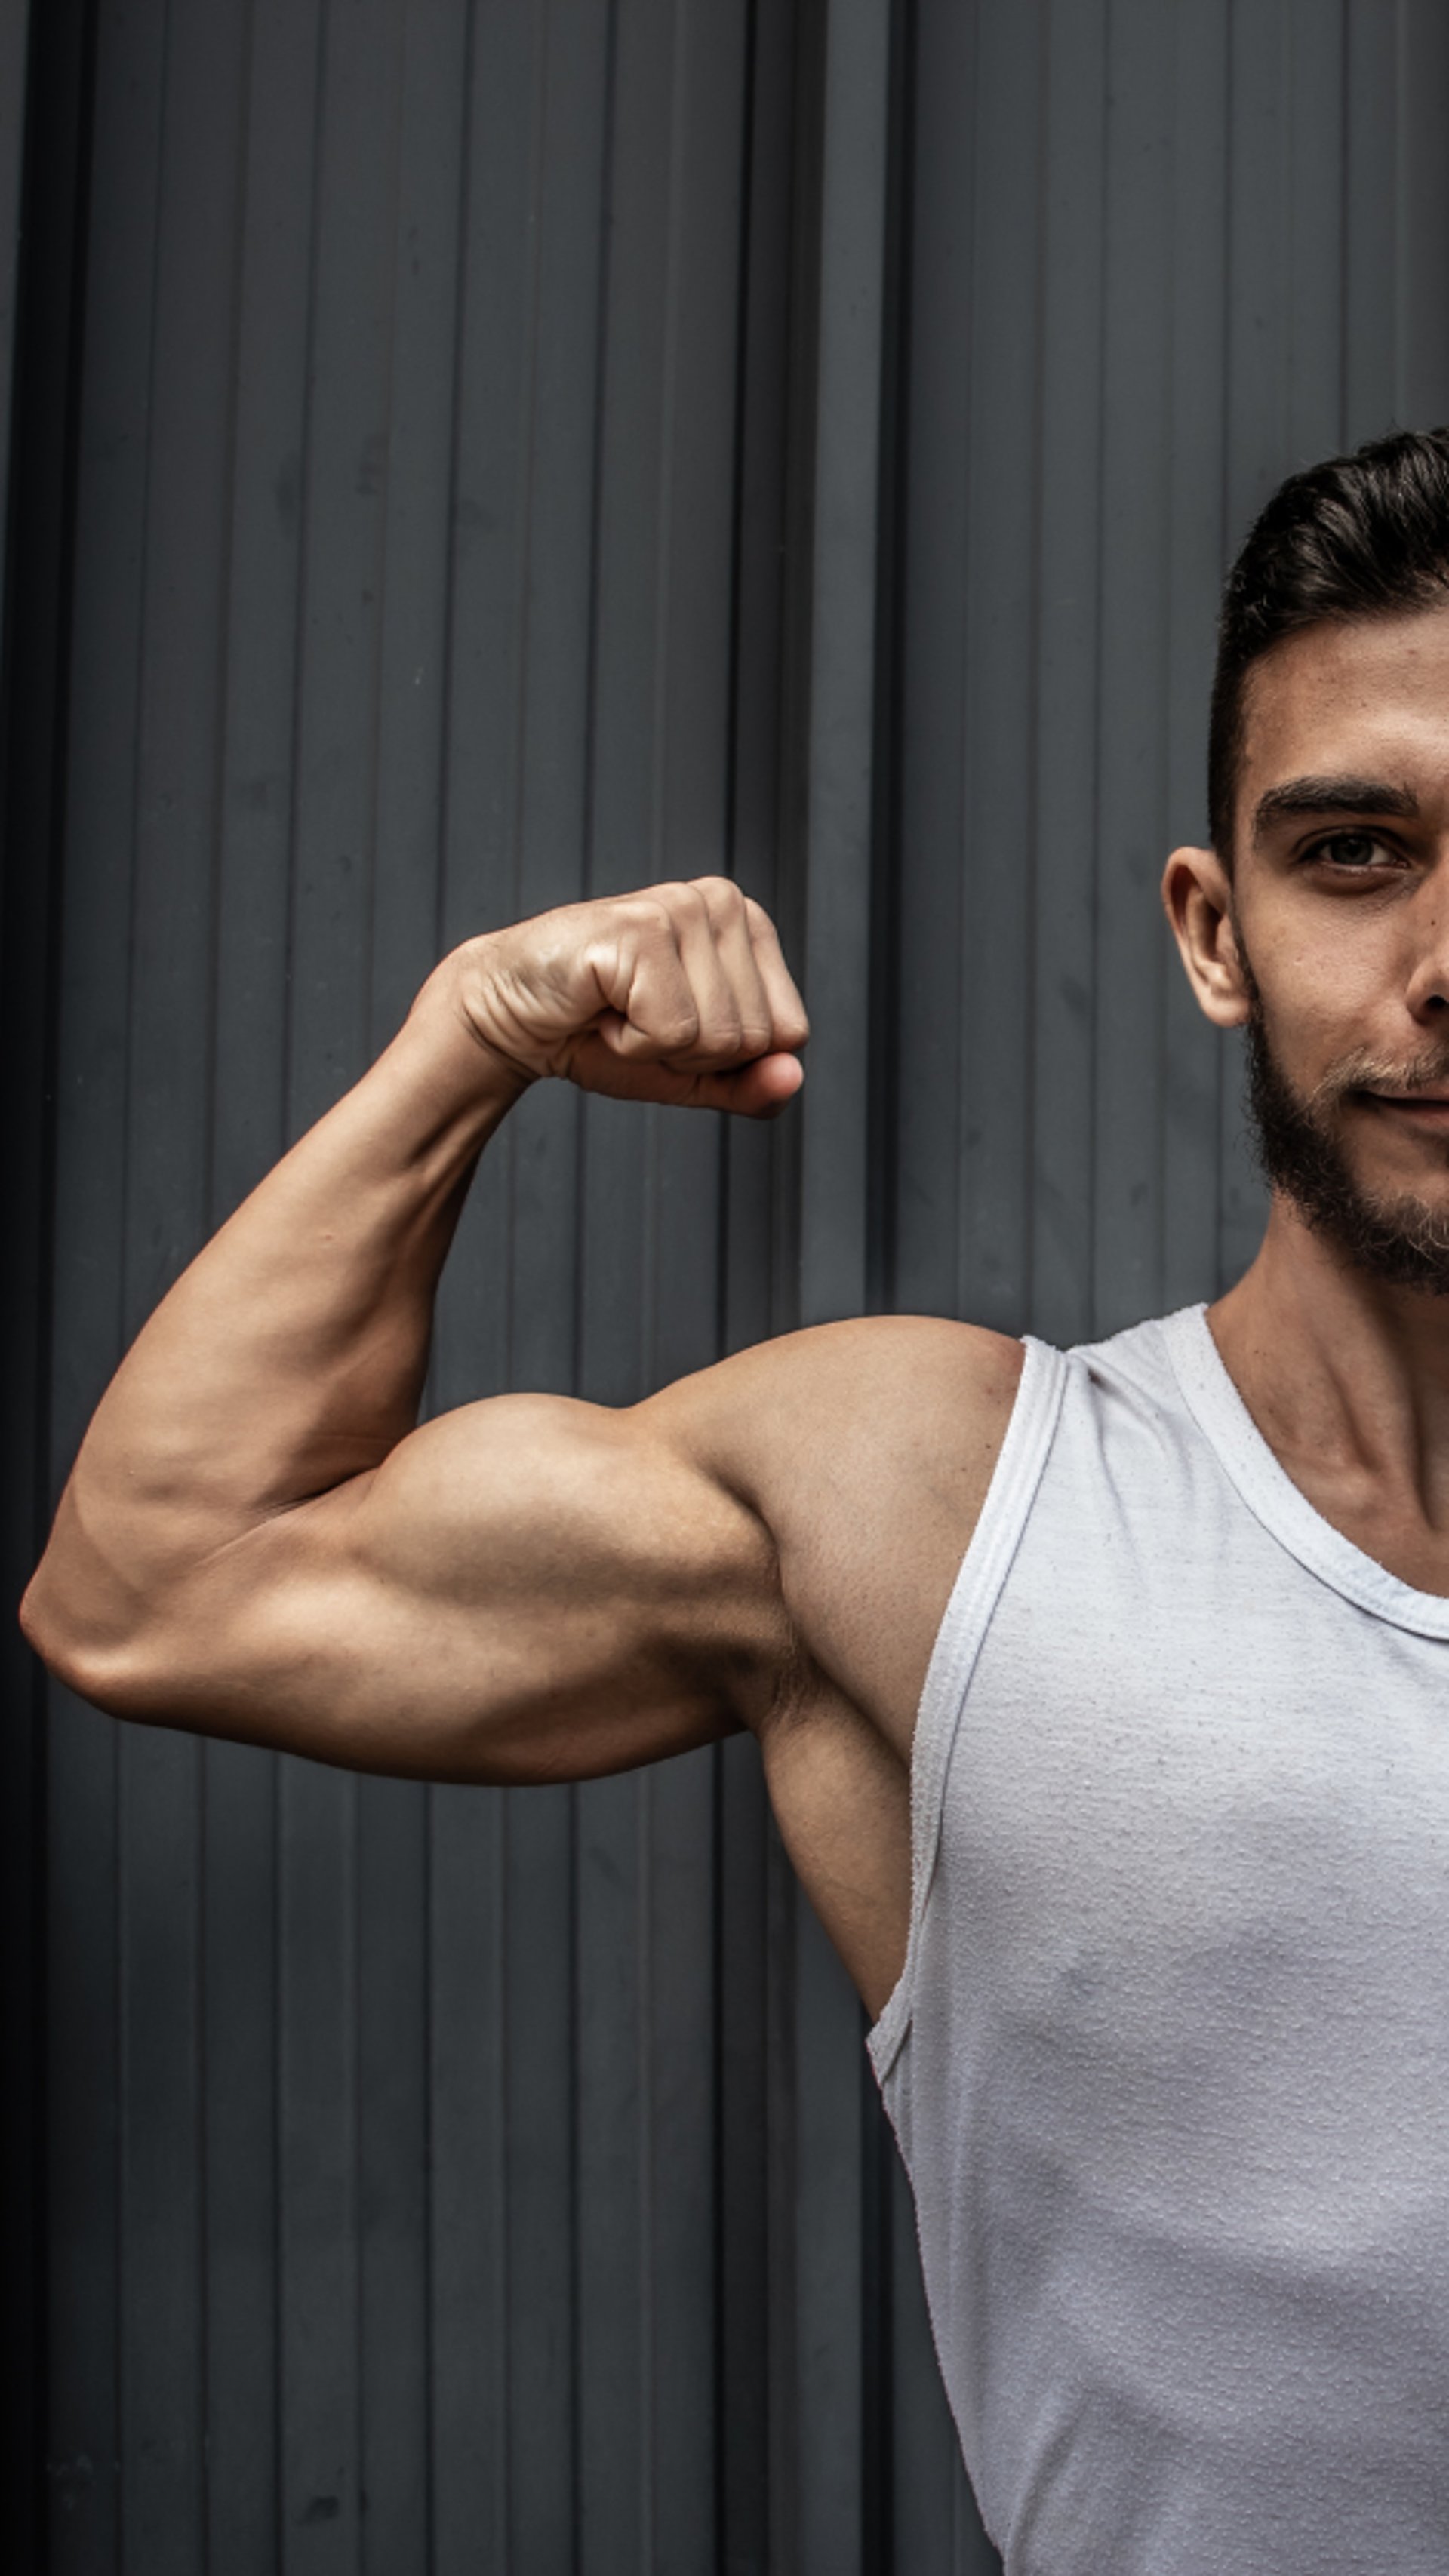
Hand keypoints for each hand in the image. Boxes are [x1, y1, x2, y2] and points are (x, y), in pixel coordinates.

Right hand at [452, 878, 808, 1115]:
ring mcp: (684, 908)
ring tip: (617, 1012)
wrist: (513, 1018)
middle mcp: (724, 902)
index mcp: (749, 925)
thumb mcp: (690, 1073)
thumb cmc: (599, 1033)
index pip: (790, 1033)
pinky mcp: (643, 928)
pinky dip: (629, 1044)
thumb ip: (748, 1083)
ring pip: (718, 1037)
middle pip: (755, 1038)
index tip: (671, 1028)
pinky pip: (673, 1032)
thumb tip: (794, 1078)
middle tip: (635, 1020)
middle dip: (690, 1056)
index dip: (726, 1059)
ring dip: (656, 1049)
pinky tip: (600, 1008)